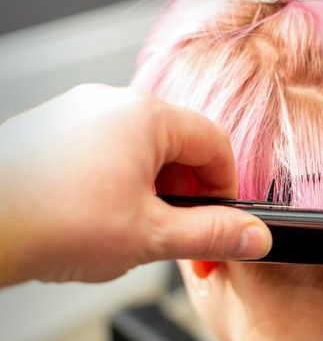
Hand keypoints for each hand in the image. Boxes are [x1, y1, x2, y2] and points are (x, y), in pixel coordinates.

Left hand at [0, 84, 270, 285]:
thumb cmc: (51, 223)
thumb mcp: (151, 236)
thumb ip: (212, 234)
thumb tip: (254, 235)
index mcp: (145, 117)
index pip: (214, 142)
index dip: (225, 186)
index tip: (223, 218)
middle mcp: (111, 103)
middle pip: (177, 144)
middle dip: (185, 193)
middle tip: (176, 232)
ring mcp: (77, 112)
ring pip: (140, 148)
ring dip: (152, 189)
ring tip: (133, 227)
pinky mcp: (52, 129)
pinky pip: (104, 148)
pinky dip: (117, 180)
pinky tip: (100, 215)